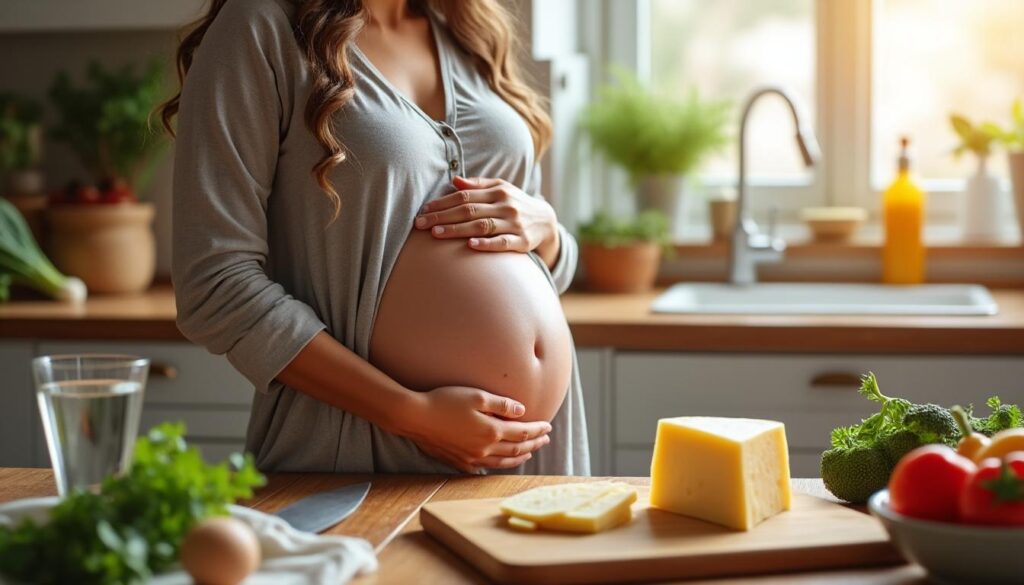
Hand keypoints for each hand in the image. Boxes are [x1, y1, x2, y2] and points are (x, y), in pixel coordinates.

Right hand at [404, 385, 551, 473]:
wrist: (415, 417)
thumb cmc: (445, 401)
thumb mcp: (476, 396)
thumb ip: (501, 404)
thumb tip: (522, 411)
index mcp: (491, 431)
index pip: (523, 433)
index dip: (537, 430)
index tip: (548, 426)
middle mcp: (485, 449)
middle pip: (517, 449)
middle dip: (534, 444)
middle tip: (545, 439)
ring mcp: (472, 458)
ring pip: (503, 462)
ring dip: (520, 457)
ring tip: (530, 453)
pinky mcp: (459, 462)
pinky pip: (485, 468)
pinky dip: (499, 465)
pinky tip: (501, 462)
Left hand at [415, 176, 558, 257]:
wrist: (546, 220)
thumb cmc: (516, 203)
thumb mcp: (500, 189)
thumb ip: (478, 185)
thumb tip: (454, 181)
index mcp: (498, 191)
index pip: (465, 196)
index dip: (443, 203)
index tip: (424, 210)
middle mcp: (506, 205)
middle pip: (469, 210)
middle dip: (443, 217)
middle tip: (421, 224)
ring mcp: (514, 224)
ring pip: (482, 226)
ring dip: (458, 230)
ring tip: (436, 234)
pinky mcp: (522, 242)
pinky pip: (502, 243)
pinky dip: (487, 244)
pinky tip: (471, 245)